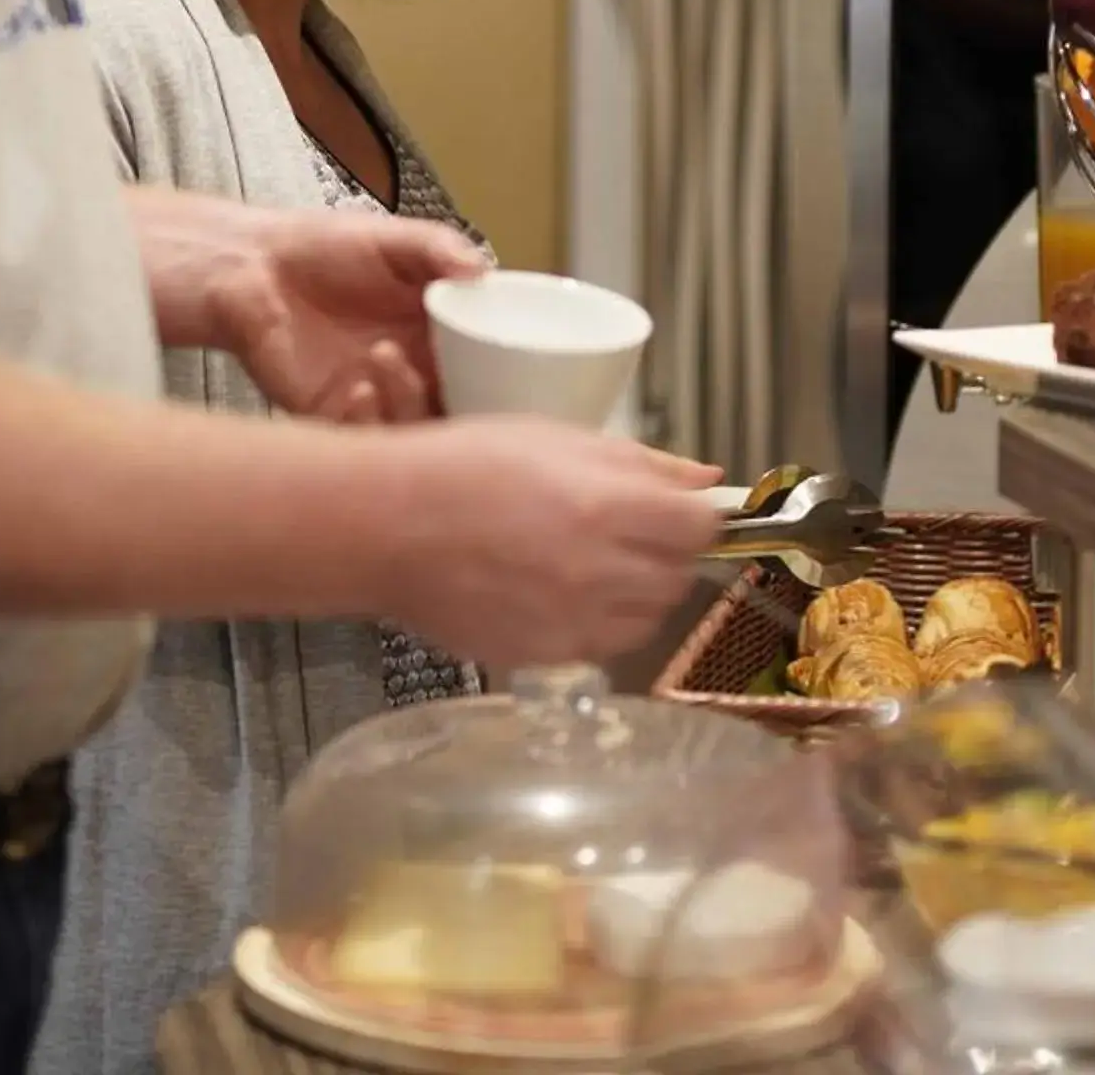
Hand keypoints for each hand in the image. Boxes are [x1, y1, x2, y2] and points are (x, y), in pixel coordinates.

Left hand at [219, 207, 486, 424]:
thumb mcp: (392, 239)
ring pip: (417, 434)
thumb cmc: (324, 247)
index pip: (487, 369)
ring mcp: (377, 400)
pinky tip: (359, 388)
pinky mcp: (333, 419)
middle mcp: (416, 374)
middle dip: (465, 403)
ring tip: (384, 356)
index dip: (505, 378)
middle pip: (460, 410)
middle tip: (452, 375)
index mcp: (439, 336)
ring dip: (409, 402)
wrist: (252, 267)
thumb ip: (439, 249)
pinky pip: (365, 444)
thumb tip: (484, 269)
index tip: (513, 369)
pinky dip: (370, 423)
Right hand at [370, 421, 723, 669]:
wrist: (385, 526)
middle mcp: (599, 571)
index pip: (701, 527)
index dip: (696, 516)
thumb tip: (709, 481)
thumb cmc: (464, 465)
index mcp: (607, 506)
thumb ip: (641, 463)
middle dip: (668, 552)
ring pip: (650, 618)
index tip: (678, 510)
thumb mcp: (557, 438)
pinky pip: (604, 645)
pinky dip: (601, 622)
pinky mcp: (545, 656)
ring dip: (639, 591)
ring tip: (594, 562)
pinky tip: (563, 592)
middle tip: (629, 530)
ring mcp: (573, 621)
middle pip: (681, 576)